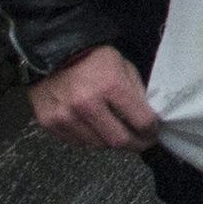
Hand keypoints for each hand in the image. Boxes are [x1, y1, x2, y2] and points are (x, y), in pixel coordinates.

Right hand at [29, 46, 160, 151]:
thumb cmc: (92, 61)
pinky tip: (97, 129)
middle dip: (136, 144)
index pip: (140, 120)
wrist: (50, 58)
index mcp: (110, 85)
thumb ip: (136, 91)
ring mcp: (65, 115)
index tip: (153, 132)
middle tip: (142, 142)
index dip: (151, 130)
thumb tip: (149, 117)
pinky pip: (78, 143)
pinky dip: (91, 139)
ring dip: (112, 142)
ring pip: (99, 145)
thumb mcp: (122, 66)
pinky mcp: (49, 123)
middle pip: (119, 140)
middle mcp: (87, 103)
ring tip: (119, 133)